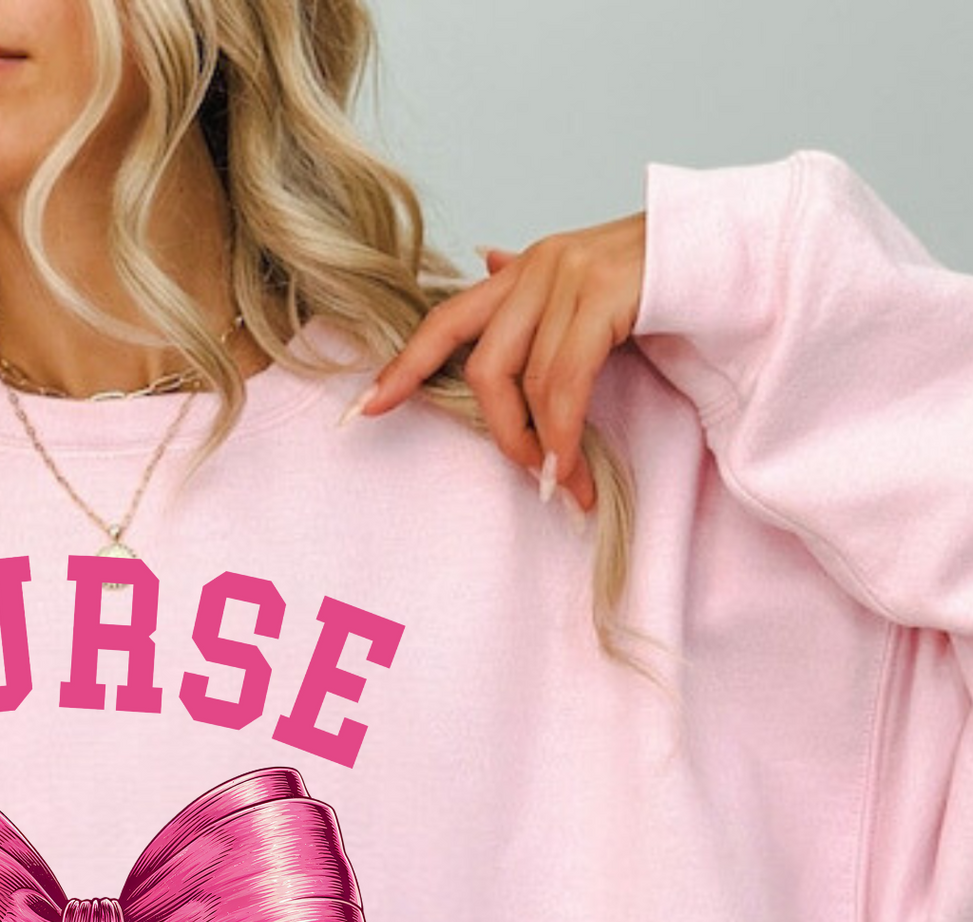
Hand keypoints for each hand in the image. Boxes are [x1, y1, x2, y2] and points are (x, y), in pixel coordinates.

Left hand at [351, 212, 646, 515]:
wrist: (739, 250)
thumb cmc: (664, 283)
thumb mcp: (586, 288)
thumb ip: (534, 295)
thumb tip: (481, 260)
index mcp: (523, 270)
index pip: (445, 320)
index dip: (404, 366)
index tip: (366, 410)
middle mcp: (537, 265)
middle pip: (482, 366)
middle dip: (499, 432)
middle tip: (528, 475)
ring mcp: (570, 274)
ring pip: (527, 382)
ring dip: (542, 446)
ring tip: (562, 486)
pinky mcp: (605, 292)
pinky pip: (566, 382)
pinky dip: (565, 433)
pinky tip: (572, 468)